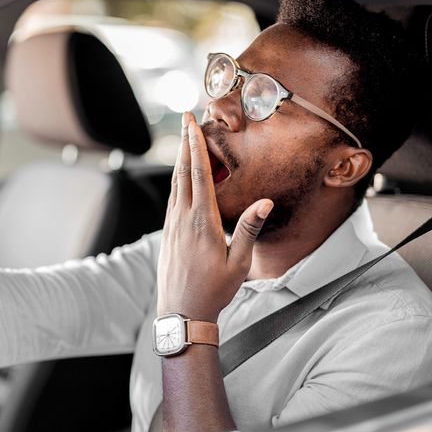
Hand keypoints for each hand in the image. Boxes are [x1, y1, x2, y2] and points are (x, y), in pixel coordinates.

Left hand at [157, 112, 272, 321]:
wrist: (182, 314)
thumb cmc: (214, 291)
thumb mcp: (239, 262)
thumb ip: (248, 229)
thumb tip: (264, 201)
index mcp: (202, 221)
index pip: (199, 174)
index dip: (196, 145)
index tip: (193, 123)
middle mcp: (182, 219)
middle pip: (183, 172)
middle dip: (185, 142)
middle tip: (186, 118)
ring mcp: (171, 227)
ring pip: (174, 184)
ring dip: (180, 160)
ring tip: (185, 140)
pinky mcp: (167, 235)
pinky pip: (171, 200)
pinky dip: (176, 181)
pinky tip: (180, 178)